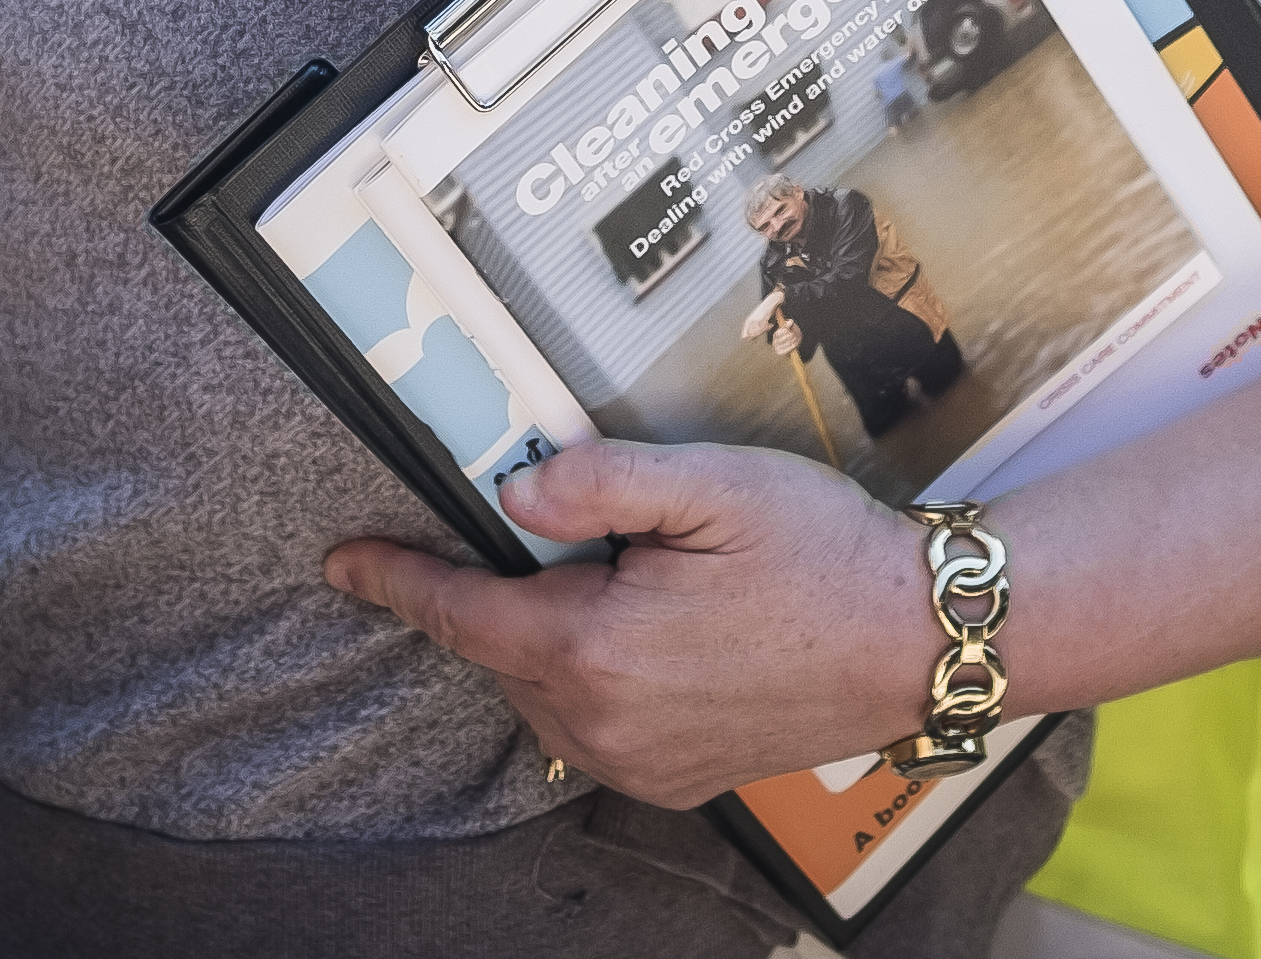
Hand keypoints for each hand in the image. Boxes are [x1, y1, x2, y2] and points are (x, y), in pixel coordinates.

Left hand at [321, 440, 934, 806]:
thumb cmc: (823, 553)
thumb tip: (513, 490)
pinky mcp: (677, 780)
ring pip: (545, 696)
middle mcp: (606, 725)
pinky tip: (646, 636)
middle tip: (563, 534)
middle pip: (502, 654)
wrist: (917, 639)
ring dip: (548, 642)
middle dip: (504, 595)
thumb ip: (597, 480)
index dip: (396, 580)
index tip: (343, 561)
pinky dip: (592, 683)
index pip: (462, 614)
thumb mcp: (711, 484)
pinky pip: (594, 731)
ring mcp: (642, 765)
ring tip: (621, 581)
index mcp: (597, 649)